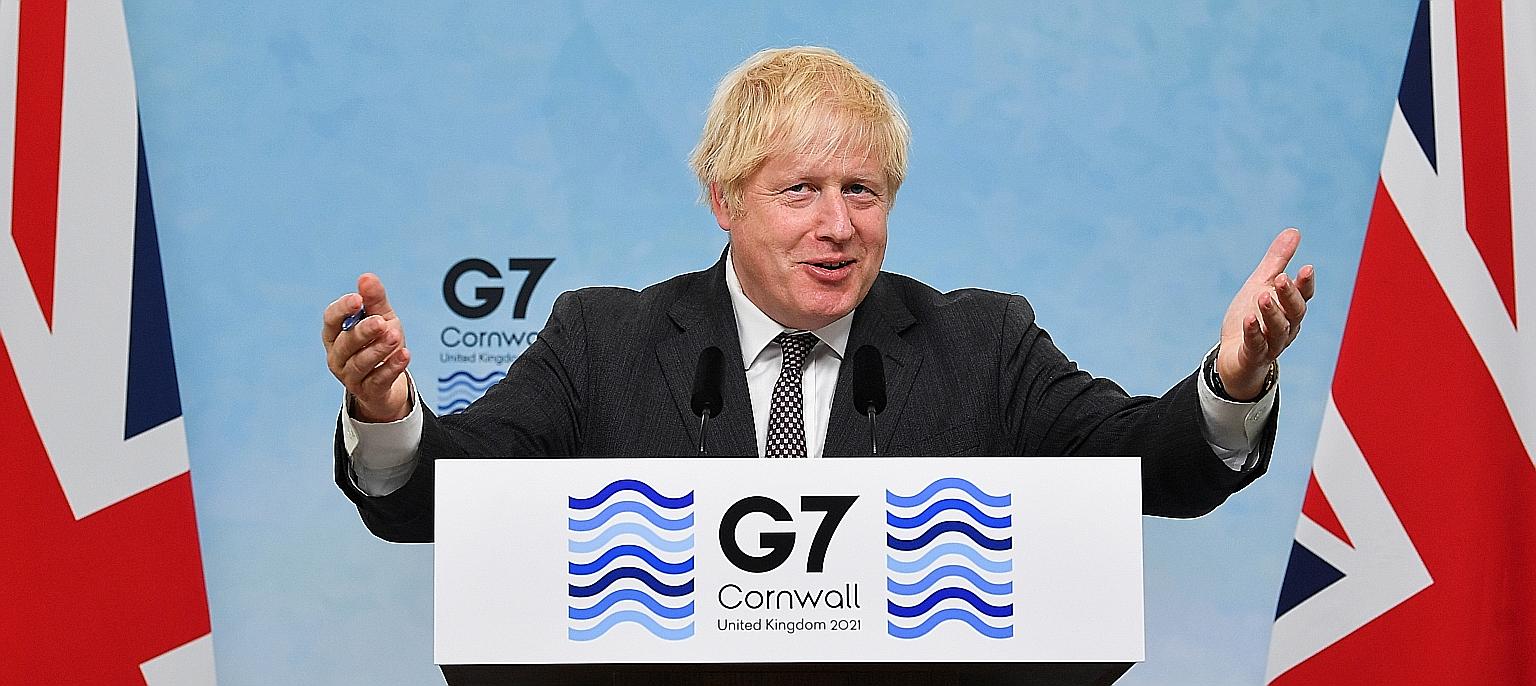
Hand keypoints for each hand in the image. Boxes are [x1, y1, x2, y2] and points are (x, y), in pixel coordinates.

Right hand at [322, 273, 412, 421]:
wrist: (388, 384)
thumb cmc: (380, 344)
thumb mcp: (381, 318)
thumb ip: (374, 300)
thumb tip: (367, 277)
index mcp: (335, 334)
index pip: (331, 320)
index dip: (342, 309)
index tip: (358, 299)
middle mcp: (338, 356)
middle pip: (346, 343)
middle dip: (363, 331)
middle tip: (381, 322)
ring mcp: (351, 376)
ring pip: (360, 363)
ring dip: (379, 349)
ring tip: (395, 336)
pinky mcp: (368, 391)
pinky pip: (379, 379)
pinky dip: (392, 367)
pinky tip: (404, 355)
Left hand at [1216, 228, 1315, 400]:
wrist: (1234, 357)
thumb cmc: (1251, 317)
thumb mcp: (1261, 285)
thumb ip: (1277, 261)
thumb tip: (1294, 231)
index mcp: (1290, 308)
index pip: (1303, 295)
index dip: (1306, 283)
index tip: (1307, 267)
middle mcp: (1287, 327)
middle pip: (1295, 312)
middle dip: (1289, 295)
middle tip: (1281, 278)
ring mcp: (1271, 343)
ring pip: (1278, 330)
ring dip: (1271, 313)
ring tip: (1262, 297)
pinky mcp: (1253, 356)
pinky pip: (1256, 345)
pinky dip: (1253, 333)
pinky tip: (1248, 320)